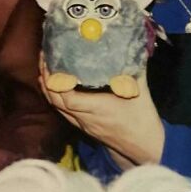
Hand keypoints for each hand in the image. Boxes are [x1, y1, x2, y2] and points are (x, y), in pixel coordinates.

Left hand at [38, 56, 163, 167]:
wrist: (146, 147)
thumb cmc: (143, 119)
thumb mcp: (141, 90)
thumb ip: (136, 67)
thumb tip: (134, 44)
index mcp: (97, 108)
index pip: (67, 99)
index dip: (55, 82)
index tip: (51, 61)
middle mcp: (86, 118)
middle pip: (56, 102)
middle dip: (46, 79)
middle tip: (44, 57)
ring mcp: (84, 125)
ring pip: (58, 109)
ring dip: (48, 89)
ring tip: (45, 68)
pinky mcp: (85, 128)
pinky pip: (64, 113)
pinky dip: (56, 99)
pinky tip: (57, 86)